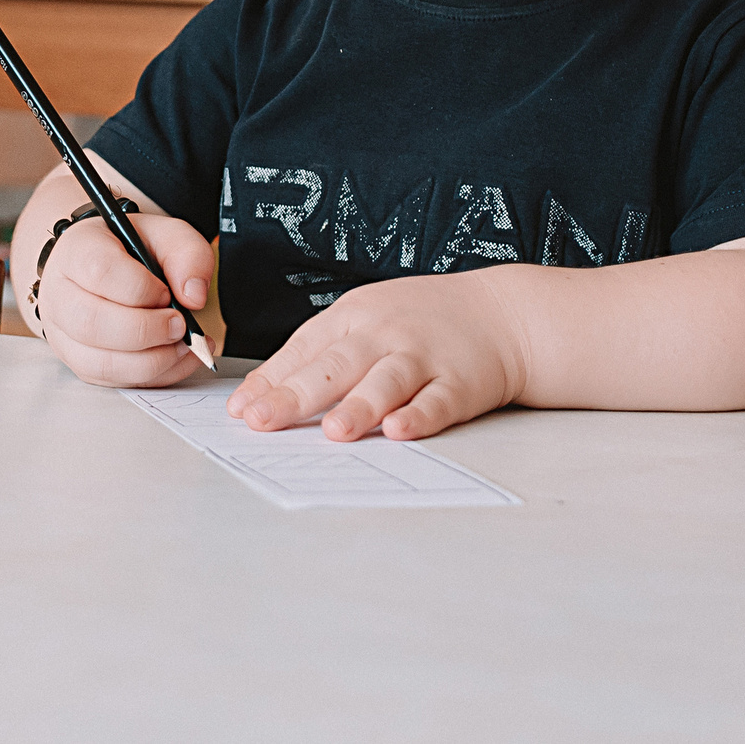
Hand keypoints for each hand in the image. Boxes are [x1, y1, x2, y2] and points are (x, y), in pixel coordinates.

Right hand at [32, 211, 214, 387]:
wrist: (98, 265)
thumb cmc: (129, 248)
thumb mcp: (164, 233)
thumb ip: (187, 254)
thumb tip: (194, 297)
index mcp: (76, 252)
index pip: (101, 272)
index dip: (142, 289)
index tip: (167, 293)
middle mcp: (60, 295)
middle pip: (92, 324)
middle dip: (146, 331)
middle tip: (180, 325)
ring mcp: (63, 334)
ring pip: (99, 362)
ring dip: (151, 361)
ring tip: (183, 345)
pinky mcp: (78, 362)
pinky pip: (112, 382)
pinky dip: (152, 376)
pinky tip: (176, 358)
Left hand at [226, 270, 528, 442]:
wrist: (502, 313)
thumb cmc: (421, 321)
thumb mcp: (367, 318)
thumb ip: (320, 352)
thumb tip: (261, 392)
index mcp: (356, 315)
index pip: (306, 348)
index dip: (273, 378)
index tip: (241, 409)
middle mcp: (386, 333)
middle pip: (337, 366)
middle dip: (297, 395)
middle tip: (263, 421)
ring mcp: (425, 356)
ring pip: (386, 382)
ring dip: (360, 406)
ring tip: (334, 430)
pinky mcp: (460, 382)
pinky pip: (437, 401)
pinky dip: (419, 416)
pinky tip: (400, 430)